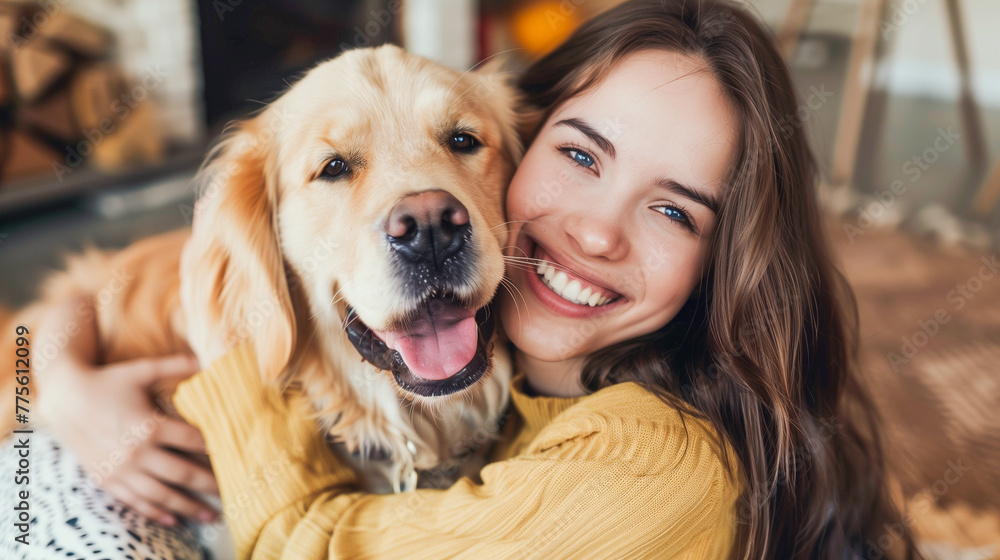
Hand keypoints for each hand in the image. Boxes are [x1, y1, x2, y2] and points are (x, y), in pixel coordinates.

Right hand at [35, 297, 218, 526]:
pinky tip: (174, 520)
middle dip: (210, 484)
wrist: (64, 399)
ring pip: (161, 494)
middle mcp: (136, 452)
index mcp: (149, 425)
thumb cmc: (108, 382)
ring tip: (211, 516)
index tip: (237, 455)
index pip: (193, 441)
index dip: (217, 448)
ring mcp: (121, 469)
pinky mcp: (107, 479)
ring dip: (188, 507)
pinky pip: (135, 502)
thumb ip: (177, 366)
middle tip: (233, 493)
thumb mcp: (142, 370)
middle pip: (183, 473)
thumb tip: (209, 359)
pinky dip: (156, 513)